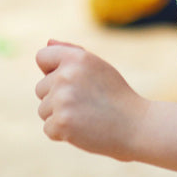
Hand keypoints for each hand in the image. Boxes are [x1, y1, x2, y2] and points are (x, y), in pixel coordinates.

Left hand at [35, 40, 145, 160]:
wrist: (136, 126)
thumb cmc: (116, 96)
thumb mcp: (98, 67)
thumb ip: (71, 53)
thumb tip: (48, 42)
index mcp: (76, 57)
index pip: (42, 57)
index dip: (51, 70)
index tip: (71, 82)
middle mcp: (67, 75)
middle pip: (40, 88)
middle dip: (57, 98)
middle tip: (87, 103)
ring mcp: (63, 99)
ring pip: (43, 110)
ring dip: (60, 116)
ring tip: (87, 116)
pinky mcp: (61, 122)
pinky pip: (48, 129)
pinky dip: (63, 133)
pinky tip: (84, 129)